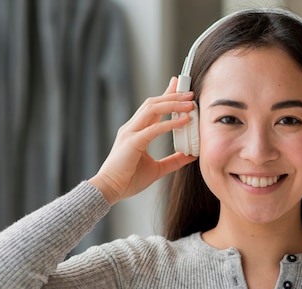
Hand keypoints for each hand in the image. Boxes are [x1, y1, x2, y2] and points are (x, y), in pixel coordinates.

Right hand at [89, 77, 197, 204]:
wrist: (110, 190)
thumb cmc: (128, 179)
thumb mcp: (158, 169)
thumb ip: (174, 161)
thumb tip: (191, 155)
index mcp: (136, 132)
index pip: (152, 108)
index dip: (165, 94)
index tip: (177, 85)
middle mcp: (132, 128)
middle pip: (152, 103)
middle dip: (172, 95)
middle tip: (189, 92)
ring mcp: (130, 133)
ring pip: (152, 109)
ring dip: (172, 104)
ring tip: (189, 103)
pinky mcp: (132, 142)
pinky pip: (153, 128)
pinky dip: (169, 123)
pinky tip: (183, 121)